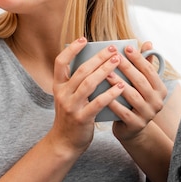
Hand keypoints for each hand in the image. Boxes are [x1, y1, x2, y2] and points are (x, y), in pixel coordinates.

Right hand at [51, 37, 124, 152]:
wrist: (65, 142)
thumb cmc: (71, 115)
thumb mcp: (68, 97)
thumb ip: (77, 82)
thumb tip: (96, 62)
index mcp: (58, 86)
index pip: (60, 62)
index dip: (71, 49)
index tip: (84, 39)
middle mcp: (62, 94)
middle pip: (81, 70)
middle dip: (98, 58)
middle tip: (113, 49)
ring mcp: (71, 106)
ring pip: (89, 84)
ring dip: (105, 71)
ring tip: (118, 62)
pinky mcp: (81, 118)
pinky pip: (97, 103)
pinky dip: (110, 93)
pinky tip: (121, 86)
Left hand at [108, 43, 166, 140]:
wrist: (132, 129)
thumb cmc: (135, 100)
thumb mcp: (142, 84)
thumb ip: (144, 64)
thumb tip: (148, 43)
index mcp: (160, 89)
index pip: (150, 70)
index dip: (139, 58)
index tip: (127, 47)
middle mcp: (157, 102)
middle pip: (141, 81)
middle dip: (127, 68)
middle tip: (114, 57)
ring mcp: (147, 114)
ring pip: (132, 96)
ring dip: (119, 83)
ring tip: (106, 73)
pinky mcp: (136, 125)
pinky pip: (123, 112)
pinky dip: (113, 102)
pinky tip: (103, 94)